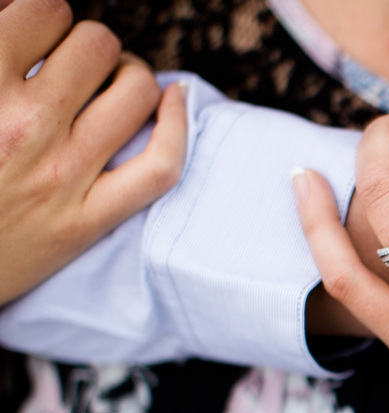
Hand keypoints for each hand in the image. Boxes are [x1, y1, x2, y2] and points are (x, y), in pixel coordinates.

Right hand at [0, 0, 186, 303]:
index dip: (46, 13)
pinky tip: (173, 100)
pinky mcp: (86, 221)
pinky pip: (159, 168)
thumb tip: (15, 9)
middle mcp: (25, 128)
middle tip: (75, 63)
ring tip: (112, 83)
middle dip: (89, 45)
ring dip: (129, 76)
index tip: (41, 33)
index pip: (42, 10)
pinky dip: (177, 127)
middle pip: (97, 47)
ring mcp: (62, 176)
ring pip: (136, 93)